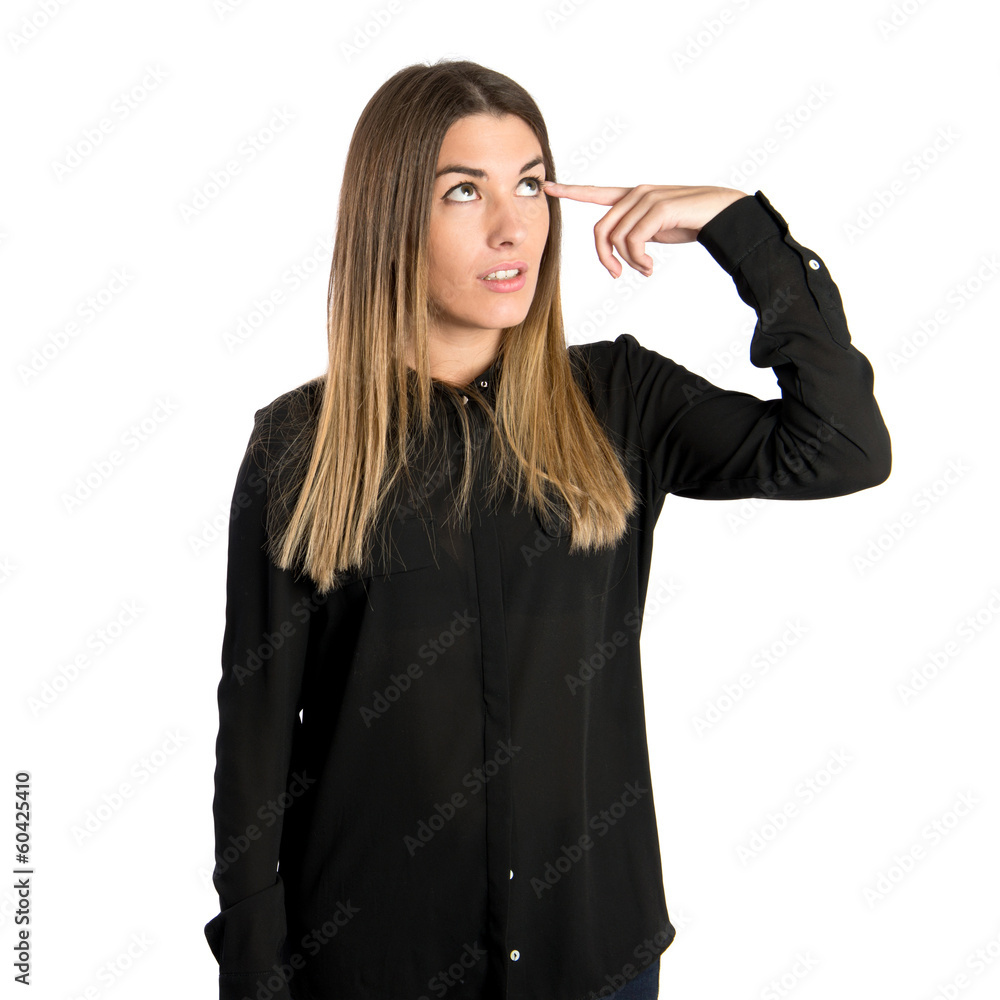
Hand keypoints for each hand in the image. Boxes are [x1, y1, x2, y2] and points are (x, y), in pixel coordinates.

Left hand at [541, 182, 746, 277]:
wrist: (723, 214)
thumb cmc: (690, 222)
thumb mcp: (655, 230)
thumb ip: (634, 233)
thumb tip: (620, 251)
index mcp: (633, 196)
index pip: (596, 192)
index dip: (570, 191)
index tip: (547, 187)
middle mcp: (636, 193)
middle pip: (601, 230)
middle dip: (605, 257)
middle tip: (617, 274)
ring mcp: (647, 198)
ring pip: (617, 238)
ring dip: (628, 262)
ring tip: (645, 268)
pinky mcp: (658, 208)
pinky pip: (633, 241)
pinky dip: (638, 260)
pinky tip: (650, 266)